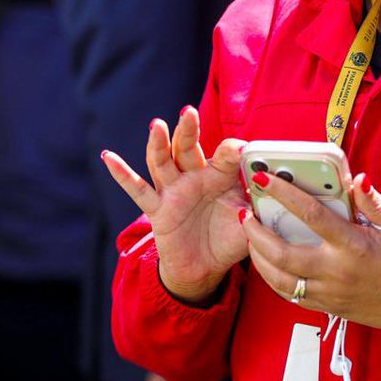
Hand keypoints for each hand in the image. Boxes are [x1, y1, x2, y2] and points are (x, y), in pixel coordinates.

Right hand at [102, 107, 248, 303]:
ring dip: (158, 144)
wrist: (206, 268)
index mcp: (221, 176)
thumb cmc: (229, 238)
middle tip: (188, 112)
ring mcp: (173, 191)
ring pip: (163, 162)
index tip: (241, 148)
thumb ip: (260, 205)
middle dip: (188, 130)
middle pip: (188, 148)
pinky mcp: (157, 209)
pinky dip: (122, 173)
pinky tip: (108, 156)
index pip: (226, 155)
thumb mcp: (250, 221)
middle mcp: (195, 178)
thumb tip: (272, 189)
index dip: (233, 151)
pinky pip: (138, 190)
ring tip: (157, 126)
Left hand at [239, 172, 380, 349]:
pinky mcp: (331, 308)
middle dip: (257, 233)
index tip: (264, 179)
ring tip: (252, 237)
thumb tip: (355, 179)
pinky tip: (270, 263)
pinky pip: (292, 295)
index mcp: (355, 246)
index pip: (311, 215)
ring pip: (280, 279)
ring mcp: (332, 294)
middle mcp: (338, 272)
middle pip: (282, 254)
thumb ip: (374, 203)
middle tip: (246, 214)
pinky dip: (275, 278)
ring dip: (259, 258)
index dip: (284, 194)